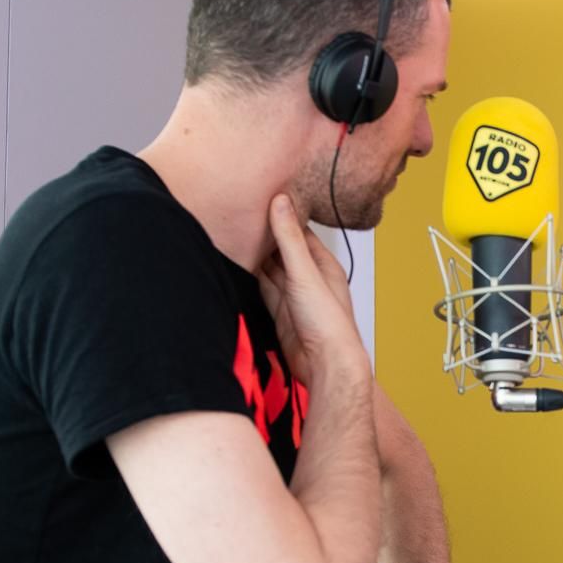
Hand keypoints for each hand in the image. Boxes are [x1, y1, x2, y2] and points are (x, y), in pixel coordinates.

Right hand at [257, 194, 367, 393]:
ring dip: (256, 257)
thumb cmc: (328, 322)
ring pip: (270, 270)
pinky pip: (263, 290)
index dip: (281, 216)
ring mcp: (294, 296)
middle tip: (239, 215)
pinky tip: (239, 266)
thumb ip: (289, 238)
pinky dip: (252, 279)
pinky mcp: (281, 313)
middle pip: (282, 251)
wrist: (325, 364)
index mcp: (323, 264)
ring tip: (233, 235)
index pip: (299, 232)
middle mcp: (309, 278)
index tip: (261, 198)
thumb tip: (281, 202)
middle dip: (264, 236)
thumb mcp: (305, 272)